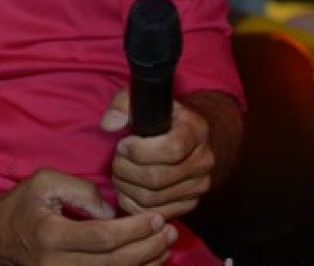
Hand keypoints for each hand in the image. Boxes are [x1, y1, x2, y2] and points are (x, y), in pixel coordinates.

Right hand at [0, 169, 175, 265]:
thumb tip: (113, 212)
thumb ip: (82, 191)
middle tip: (169, 230)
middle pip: (116, 263)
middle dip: (148, 247)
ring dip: (145, 265)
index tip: (156, 217)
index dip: (135, 230)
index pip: (104, 238)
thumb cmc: (19, 206)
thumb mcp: (44, 183)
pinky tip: (146, 262)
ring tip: (164, 246)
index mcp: (52, 236)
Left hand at [101, 90, 213, 218]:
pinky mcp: (190, 203)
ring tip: (119, 173)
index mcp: (196, 130)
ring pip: (153, 198)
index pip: (171, 149)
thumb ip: (122, 105)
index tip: (123, 144)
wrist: (181, 134)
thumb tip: (109, 124)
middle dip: (126, 170)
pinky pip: (156, 213)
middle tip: (116, 160)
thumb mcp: (141, 100)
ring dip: (126, 187)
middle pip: (157, 178)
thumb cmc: (157, 116)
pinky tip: (126, 189)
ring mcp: (199, 184)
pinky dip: (134, 204)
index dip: (139, 150)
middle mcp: (203, 160)